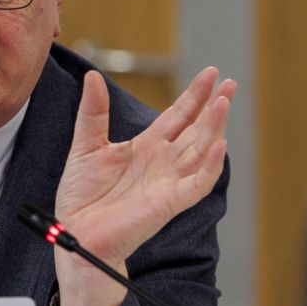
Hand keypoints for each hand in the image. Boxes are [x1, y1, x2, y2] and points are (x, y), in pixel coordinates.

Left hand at [53, 67, 235, 305]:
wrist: (76, 232)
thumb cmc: (81, 195)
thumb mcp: (85, 144)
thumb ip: (93, 112)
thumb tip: (93, 75)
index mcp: (146, 147)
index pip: (178, 116)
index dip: (194, 95)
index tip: (211, 74)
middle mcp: (163, 162)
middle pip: (196, 129)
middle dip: (214, 106)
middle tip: (230, 83)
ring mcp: (169, 181)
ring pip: (202, 151)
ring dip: (214, 127)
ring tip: (224, 102)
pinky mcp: (169, 202)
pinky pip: (197, 184)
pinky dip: (211, 166)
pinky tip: (219, 145)